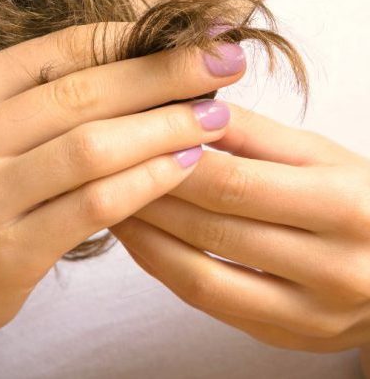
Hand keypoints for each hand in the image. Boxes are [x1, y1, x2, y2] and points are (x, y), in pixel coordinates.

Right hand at [0, 23, 245, 376]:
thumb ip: (46, 100)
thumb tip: (145, 63)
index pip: (61, 49)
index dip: (135, 39)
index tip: (194, 35)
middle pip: (83, 93)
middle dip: (165, 75)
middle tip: (226, 63)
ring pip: (92, 147)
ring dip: (165, 128)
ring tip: (216, 117)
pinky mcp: (5, 249)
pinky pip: (94, 204)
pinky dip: (147, 181)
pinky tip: (186, 166)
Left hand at [111, 103, 369, 352]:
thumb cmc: (356, 198)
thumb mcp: (320, 153)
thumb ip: (253, 134)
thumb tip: (184, 111)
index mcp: (344, 206)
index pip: (233, 180)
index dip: (172, 159)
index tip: (130, 140)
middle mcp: (333, 266)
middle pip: (212, 226)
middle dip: (149, 196)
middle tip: (104, 170)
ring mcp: (310, 314)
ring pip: (200, 274)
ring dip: (145, 237)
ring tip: (109, 203)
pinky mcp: (286, 337)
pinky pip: (207, 302)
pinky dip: (163, 268)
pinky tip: (138, 239)